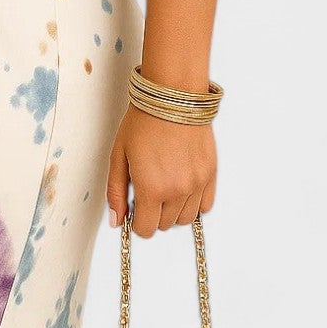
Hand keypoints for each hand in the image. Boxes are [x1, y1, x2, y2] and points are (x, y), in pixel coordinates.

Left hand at [105, 102, 215, 237]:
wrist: (172, 97)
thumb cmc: (143, 122)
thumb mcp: (118, 156)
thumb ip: (116, 192)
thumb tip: (116, 221)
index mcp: (151, 189)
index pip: (145, 229)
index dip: (136, 222)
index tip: (134, 207)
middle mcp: (177, 191)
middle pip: (164, 225)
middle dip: (153, 213)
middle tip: (147, 189)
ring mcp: (196, 184)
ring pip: (184, 218)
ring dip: (172, 210)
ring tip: (165, 186)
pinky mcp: (210, 175)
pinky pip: (204, 206)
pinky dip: (193, 203)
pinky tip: (182, 187)